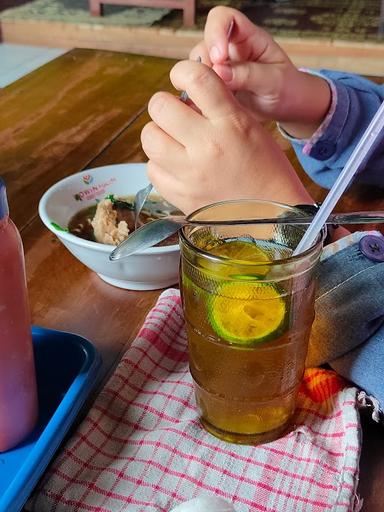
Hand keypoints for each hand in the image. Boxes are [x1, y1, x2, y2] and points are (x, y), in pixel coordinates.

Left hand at [141, 60, 312, 213]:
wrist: (272, 217)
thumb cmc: (265, 170)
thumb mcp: (251, 127)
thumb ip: (218, 107)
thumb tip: (185, 95)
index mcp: (231, 124)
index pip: (195, 78)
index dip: (182, 71)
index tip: (182, 79)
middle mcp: (207, 147)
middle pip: (159, 106)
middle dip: (165, 106)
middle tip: (176, 116)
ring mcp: (190, 174)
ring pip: (149, 137)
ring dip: (158, 134)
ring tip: (174, 142)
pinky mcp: (180, 196)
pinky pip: (152, 169)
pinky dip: (160, 164)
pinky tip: (176, 166)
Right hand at [190, 6, 330, 137]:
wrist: (285, 107)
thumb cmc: (286, 88)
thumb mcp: (273, 81)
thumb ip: (248, 75)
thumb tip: (219, 71)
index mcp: (248, 38)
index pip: (225, 18)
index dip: (216, 32)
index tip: (219, 57)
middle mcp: (230, 50)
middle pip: (205, 44)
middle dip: (206, 64)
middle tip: (217, 86)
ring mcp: (220, 69)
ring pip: (197, 67)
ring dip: (201, 83)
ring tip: (217, 99)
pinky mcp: (214, 87)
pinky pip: (197, 87)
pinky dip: (198, 96)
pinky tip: (208, 107)